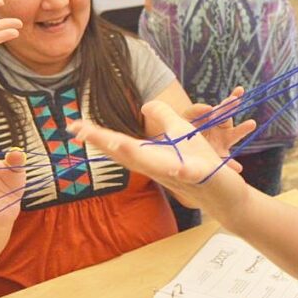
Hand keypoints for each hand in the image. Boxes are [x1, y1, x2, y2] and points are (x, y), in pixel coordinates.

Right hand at [68, 101, 249, 216]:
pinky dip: (184, 172)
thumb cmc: (201, 162)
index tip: (72, 126)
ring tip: (116, 142)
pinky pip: (191, 174)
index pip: (119, 144)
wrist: (226, 194)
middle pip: (127, 154)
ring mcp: (178, 174)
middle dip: (104, 142)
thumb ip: (163, 116)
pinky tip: (179, 169)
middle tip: (80, 131)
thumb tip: (144, 104)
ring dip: (135, 154)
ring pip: (153, 164)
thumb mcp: (180, 131)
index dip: (96, 136)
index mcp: (151, 156)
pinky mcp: (202, 176)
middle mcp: (158, 167)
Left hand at [181, 86, 256, 173]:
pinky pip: (227, 161)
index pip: (224, 106)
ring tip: (251, 123)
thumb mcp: (186, 118)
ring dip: (243, 129)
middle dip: (233, 109)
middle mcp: (222, 129)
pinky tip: (238, 168)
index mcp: (215, 118)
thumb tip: (209, 108)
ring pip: (234, 135)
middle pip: (229, 118)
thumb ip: (195, 110)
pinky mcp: (219, 158)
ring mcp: (222, 143)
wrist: (178, 149)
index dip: (231, 99)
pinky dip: (232, 165)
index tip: (238, 91)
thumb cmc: (183, 130)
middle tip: (237, 99)